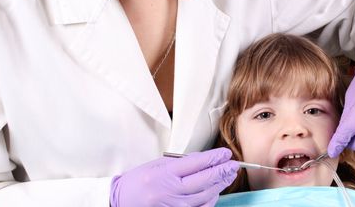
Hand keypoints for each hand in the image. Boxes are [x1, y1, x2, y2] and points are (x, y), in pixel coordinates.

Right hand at [110, 147, 238, 206]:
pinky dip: (210, 200)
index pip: (196, 163)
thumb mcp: (155, 166)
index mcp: (164, 174)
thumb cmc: (137, 182)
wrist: (120, 203)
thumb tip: (202, 159)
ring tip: (228, 176)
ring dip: (219, 185)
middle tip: (234, 165)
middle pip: (204, 180)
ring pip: (205, 196)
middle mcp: (170, 191)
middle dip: (222, 171)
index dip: (214, 157)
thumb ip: (179, 163)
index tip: (225, 153)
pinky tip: (215, 192)